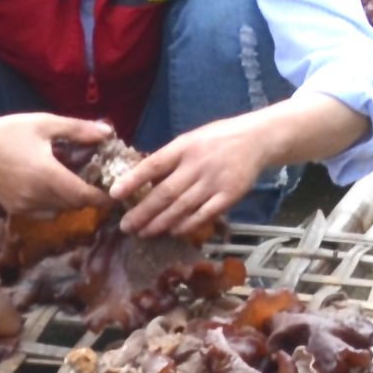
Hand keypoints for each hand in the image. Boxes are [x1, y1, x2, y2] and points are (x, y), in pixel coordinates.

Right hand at [0, 109, 114, 217]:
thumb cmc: (10, 131)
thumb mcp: (45, 123)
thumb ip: (78, 130)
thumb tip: (108, 133)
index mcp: (46, 175)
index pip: (83, 195)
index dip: (103, 197)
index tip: (117, 192)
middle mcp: (36, 196)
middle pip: (74, 204)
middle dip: (89, 195)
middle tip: (98, 179)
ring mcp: (23, 206)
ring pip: (59, 211)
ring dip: (71, 200)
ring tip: (76, 180)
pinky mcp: (14, 209)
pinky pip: (44, 213)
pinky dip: (54, 205)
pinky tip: (52, 187)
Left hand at [109, 116, 283, 241]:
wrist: (258, 139)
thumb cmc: (218, 139)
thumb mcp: (191, 139)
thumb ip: (170, 158)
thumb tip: (140, 179)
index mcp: (185, 147)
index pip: (154, 164)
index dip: (133, 180)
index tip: (114, 194)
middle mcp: (198, 164)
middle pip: (165, 193)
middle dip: (143, 212)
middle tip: (126, 226)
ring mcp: (214, 181)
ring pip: (182, 207)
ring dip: (160, 223)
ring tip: (143, 233)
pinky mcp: (229, 196)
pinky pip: (204, 215)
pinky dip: (187, 225)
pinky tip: (173, 231)